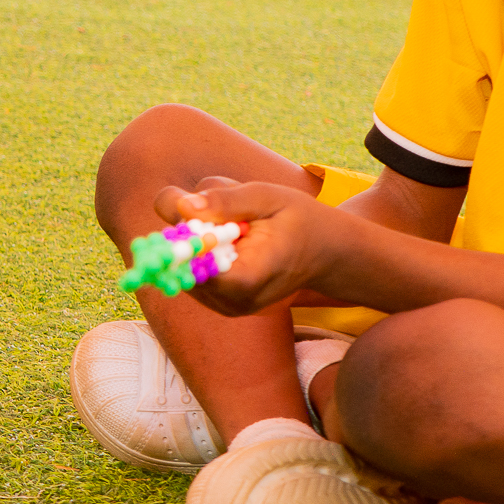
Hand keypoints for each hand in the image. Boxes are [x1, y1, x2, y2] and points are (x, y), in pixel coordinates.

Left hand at [151, 179, 340, 316]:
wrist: (324, 252)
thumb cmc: (299, 220)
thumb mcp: (269, 197)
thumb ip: (226, 201)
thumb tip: (182, 206)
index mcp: (249, 279)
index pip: (192, 268)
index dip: (182, 240)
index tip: (193, 213)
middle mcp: (231, 301)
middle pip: (179, 263)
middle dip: (189, 229)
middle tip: (226, 215)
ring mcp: (222, 306)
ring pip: (179, 263)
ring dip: (194, 237)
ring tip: (235, 227)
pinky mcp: (215, 301)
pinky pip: (188, 268)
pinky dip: (200, 248)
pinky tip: (230, 240)